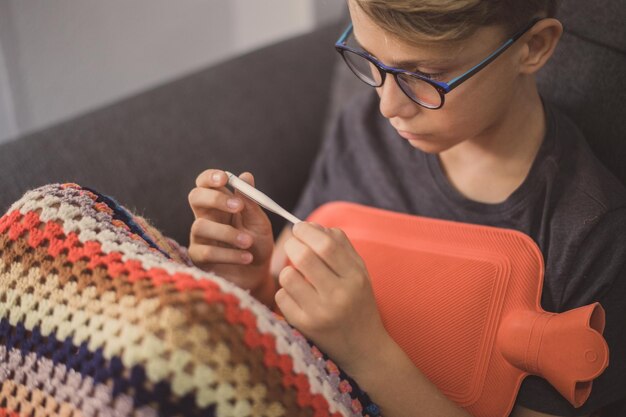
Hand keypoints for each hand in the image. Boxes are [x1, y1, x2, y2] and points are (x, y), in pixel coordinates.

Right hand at [188, 169, 274, 303]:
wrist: (259, 275)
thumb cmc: (258, 246)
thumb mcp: (259, 223)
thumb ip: (251, 202)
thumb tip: (245, 175)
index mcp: (220, 205)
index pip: (206, 183)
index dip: (210, 177)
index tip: (225, 178)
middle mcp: (206, 217)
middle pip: (195, 197)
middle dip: (214, 198)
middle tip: (238, 207)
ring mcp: (199, 238)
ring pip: (200, 226)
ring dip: (228, 233)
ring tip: (248, 242)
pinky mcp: (198, 258)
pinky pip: (206, 251)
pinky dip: (229, 254)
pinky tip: (247, 257)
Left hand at [275, 222, 386, 372]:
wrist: (364, 348)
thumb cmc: (358, 302)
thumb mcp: (359, 273)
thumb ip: (340, 246)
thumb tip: (313, 225)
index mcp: (355, 277)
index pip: (326, 244)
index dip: (308, 230)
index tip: (300, 228)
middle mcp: (339, 295)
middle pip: (304, 256)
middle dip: (292, 244)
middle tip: (292, 244)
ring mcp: (320, 313)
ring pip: (287, 276)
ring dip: (287, 270)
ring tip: (297, 275)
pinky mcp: (304, 327)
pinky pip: (282, 297)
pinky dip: (286, 292)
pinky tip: (298, 297)